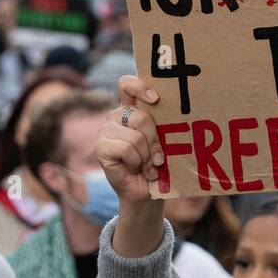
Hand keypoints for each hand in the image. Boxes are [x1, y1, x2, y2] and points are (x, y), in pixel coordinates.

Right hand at [97, 75, 163, 202]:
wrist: (145, 193)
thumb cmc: (157, 164)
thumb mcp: (162, 139)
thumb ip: (161, 123)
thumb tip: (176, 112)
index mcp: (132, 109)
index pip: (127, 84)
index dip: (139, 87)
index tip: (155, 99)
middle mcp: (117, 116)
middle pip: (140, 116)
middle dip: (154, 140)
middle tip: (159, 158)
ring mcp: (106, 131)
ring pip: (135, 136)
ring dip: (146, 156)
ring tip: (148, 167)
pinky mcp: (101, 147)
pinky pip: (126, 148)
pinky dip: (137, 162)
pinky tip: (136, 169)